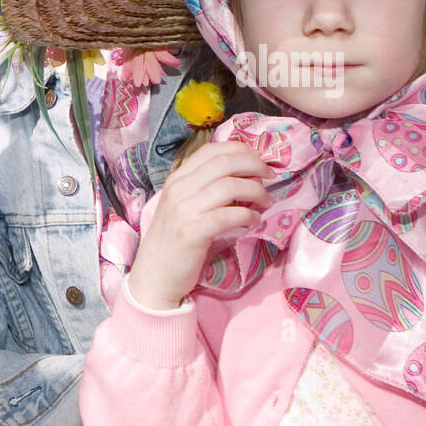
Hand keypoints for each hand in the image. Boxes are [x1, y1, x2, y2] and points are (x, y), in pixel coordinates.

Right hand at [126, 141, 273, 310]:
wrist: (154, 276)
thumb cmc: (173, 240)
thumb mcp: (182, 205)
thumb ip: (203, 187)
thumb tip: (243, 174)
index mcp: (177, 178)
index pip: (212, 150)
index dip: (241, 150)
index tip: (259, 159)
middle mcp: (179, 188)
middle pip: (225, 162)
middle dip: (255, 165)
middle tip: (271, 176)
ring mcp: (184, 209)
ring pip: (231, 185)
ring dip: (257, 192)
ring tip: (266, 202)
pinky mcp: (193, 231)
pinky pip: (230, 215)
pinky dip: (249, 215)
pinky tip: (254, 221)